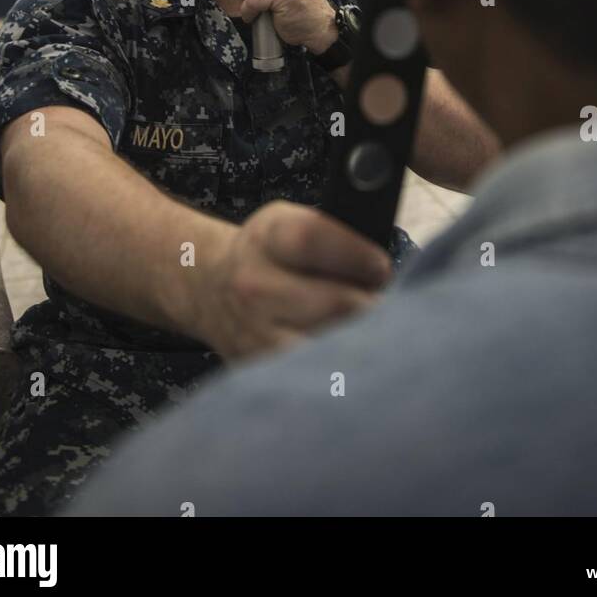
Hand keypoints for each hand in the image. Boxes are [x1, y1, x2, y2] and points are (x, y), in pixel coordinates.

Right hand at [196, 200, 391, 359]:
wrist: (213, 289)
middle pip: (335, 303)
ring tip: (364, 328)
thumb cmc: (270, 253)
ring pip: (330, 345)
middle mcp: (255, 286)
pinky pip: (315, 374)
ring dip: (359, 340)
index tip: (380, 268)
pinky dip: (337, 366)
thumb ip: (333, 233)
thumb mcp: (291, 222)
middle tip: (383, 304)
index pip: (313, 241)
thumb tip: (382, 272)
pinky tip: (341, 352)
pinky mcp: (260, 370)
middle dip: (371, 305)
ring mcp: (255, 333)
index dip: (358, 256)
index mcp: (267, 238)